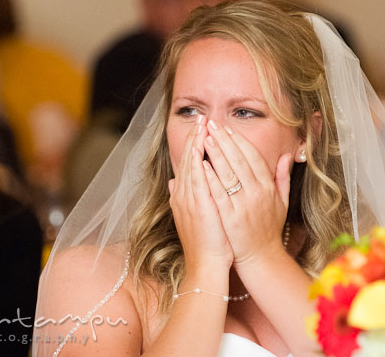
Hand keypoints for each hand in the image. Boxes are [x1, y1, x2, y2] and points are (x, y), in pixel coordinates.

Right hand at [169, 117, 232, 272]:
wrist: (207, 265)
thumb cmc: (208, 243)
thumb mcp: (194, 216)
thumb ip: (186, 197)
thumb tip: (175, 182)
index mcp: (183, 196)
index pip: (188, 164)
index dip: (193, 145)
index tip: (201, 129)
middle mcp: (183, 195)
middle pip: (187, 159)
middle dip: (195, 137)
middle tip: (202, 118)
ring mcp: (188, 199)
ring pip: (190, 164)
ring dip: (196, 143)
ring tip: (203, 125)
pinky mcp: (197, 205)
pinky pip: (196, 177)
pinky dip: (198, 160)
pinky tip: (202, 147)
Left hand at [201, 119, 290, 269]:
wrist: (262, 258)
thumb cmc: (268, 229)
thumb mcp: (281, 202)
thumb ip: (282, 177)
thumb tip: (287, 156)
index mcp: (268, 187)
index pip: (253, 157)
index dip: (239, 140)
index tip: (227, 128)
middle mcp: (257, 193)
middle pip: (239, 160)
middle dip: (224, 140)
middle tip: (212, 124)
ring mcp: (243, 205)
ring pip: (228, 173)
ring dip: (216, 153)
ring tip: (205, 137)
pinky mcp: (230, 217)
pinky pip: (219, 193)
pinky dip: (210, 177)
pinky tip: (201, 165)